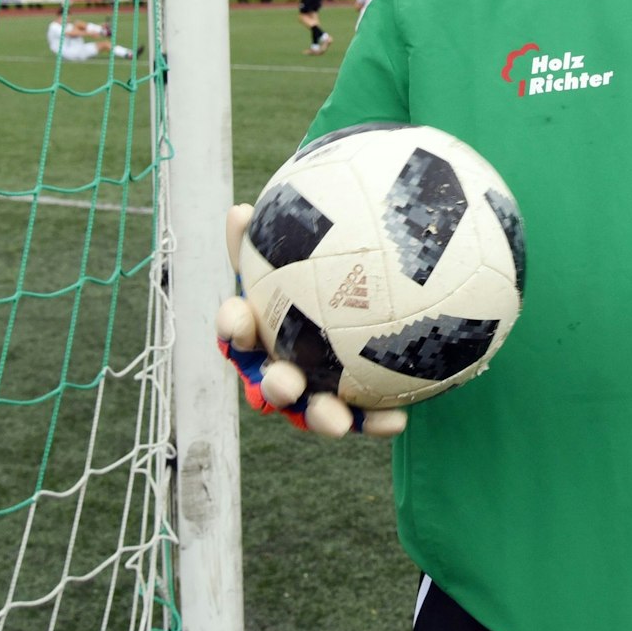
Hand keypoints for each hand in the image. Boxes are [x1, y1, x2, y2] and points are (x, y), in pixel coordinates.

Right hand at [217, 204, 407, 437]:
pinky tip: (398, 421)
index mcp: (262, 333)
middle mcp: (279, 367)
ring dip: (321, 417)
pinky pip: (361, 418)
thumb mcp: (297, 249)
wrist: (361, 309)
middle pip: (268, 384)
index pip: (237, 330)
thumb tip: (238, 209)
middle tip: (285, 382)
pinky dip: (374, 421)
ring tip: (338, 420)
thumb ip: (271, 236)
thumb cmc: (318, 272)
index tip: (238, 315)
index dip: (233, 326)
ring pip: (310, 412)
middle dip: (274, 387)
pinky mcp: (346, 409)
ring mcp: (312, 393)